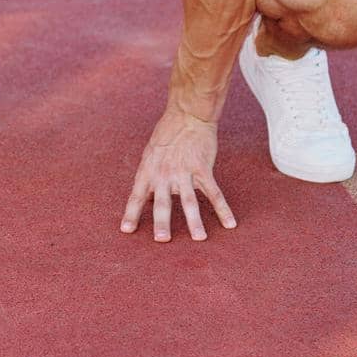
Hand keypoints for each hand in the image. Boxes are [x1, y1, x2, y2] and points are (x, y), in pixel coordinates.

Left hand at [120, 108, 236, 241]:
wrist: (188, 115)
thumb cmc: (167, 135)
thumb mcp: (150, 155)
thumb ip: (149, 177)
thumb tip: (145, 198)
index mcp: (149, 171)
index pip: (137, 195)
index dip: (131, 213)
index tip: (126, 230)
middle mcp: (165, 174)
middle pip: (162, 202)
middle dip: (162, 222)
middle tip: (162, 240)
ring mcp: (184, 172)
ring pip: (189, 200)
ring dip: (194, 221)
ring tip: (199, 238)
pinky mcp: (202, 169)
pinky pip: (214, 192)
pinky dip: (222, 209)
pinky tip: (229, 223)